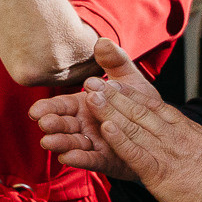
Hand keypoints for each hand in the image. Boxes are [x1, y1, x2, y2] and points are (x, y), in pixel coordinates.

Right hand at [30, 37, 145, 177]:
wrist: (165, 132)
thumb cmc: (141, 106)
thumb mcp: (130, 80)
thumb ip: (115, 62)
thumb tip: (102, 42)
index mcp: (85, 106)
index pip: (62, 106)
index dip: (48, 108)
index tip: (36, 110)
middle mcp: (85, 125)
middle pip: (64, 125)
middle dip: (52, 124)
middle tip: (45, 123)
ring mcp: (94, 143)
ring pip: (73, 143)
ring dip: (60, 143)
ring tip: (49, 142)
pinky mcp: (106, 160)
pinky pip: (91, 160)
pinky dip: (79, 159)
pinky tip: (67, 157)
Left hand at [86, 61, 201, 201]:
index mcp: (189, 130)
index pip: (156, 107)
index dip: (133, 95)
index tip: (115, 84)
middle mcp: (174, 137)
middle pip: (139, 112)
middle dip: (113, 98)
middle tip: (91, 84)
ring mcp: (166, 153)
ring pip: (133, 128)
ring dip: (110, 113)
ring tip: (91, 98)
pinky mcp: (159, 173)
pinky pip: (135, 154)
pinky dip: (120, 141)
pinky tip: (105, 129)